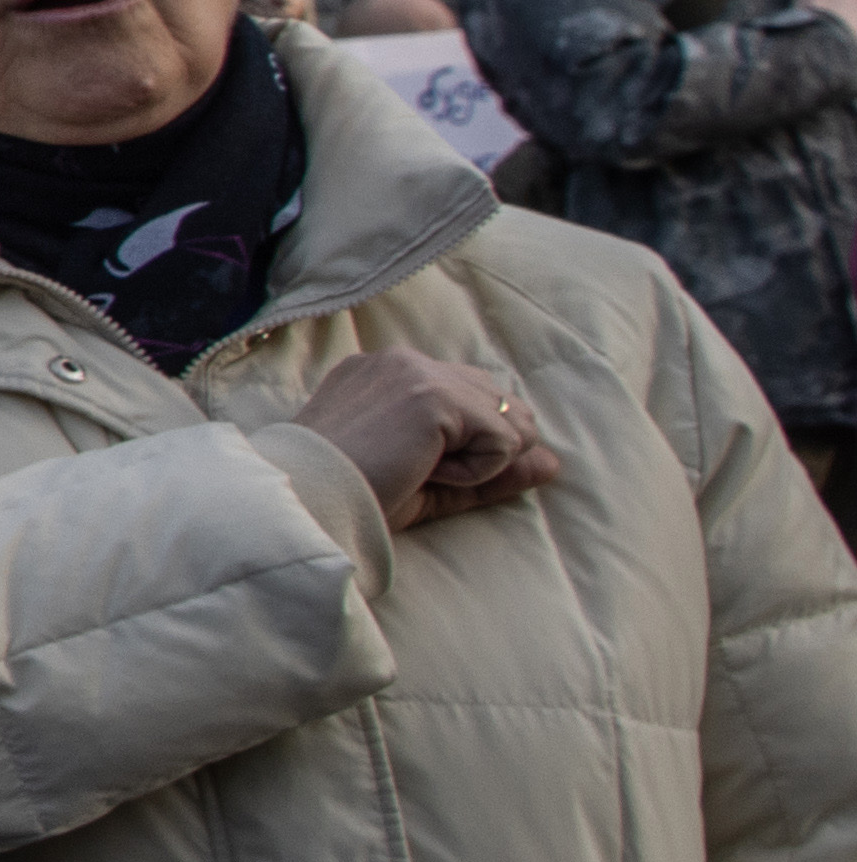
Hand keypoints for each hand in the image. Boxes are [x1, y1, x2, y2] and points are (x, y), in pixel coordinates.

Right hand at [301, 347, 561, 528]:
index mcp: (384, 372)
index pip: (470, 396)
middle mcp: (402, 361)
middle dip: (485, 449)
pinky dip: (477, 470)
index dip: (468, 443)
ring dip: (479, 460)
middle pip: (500, 403)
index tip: (414, 468)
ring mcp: (420, 373)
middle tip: (419, 472)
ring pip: (508, 420)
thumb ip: (490, 468)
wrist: (306, 500)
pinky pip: (503, 440)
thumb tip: (554, 463)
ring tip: (419, 470)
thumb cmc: (352, 495)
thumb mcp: (430, 482)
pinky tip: (425, 471)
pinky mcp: (435, 395)